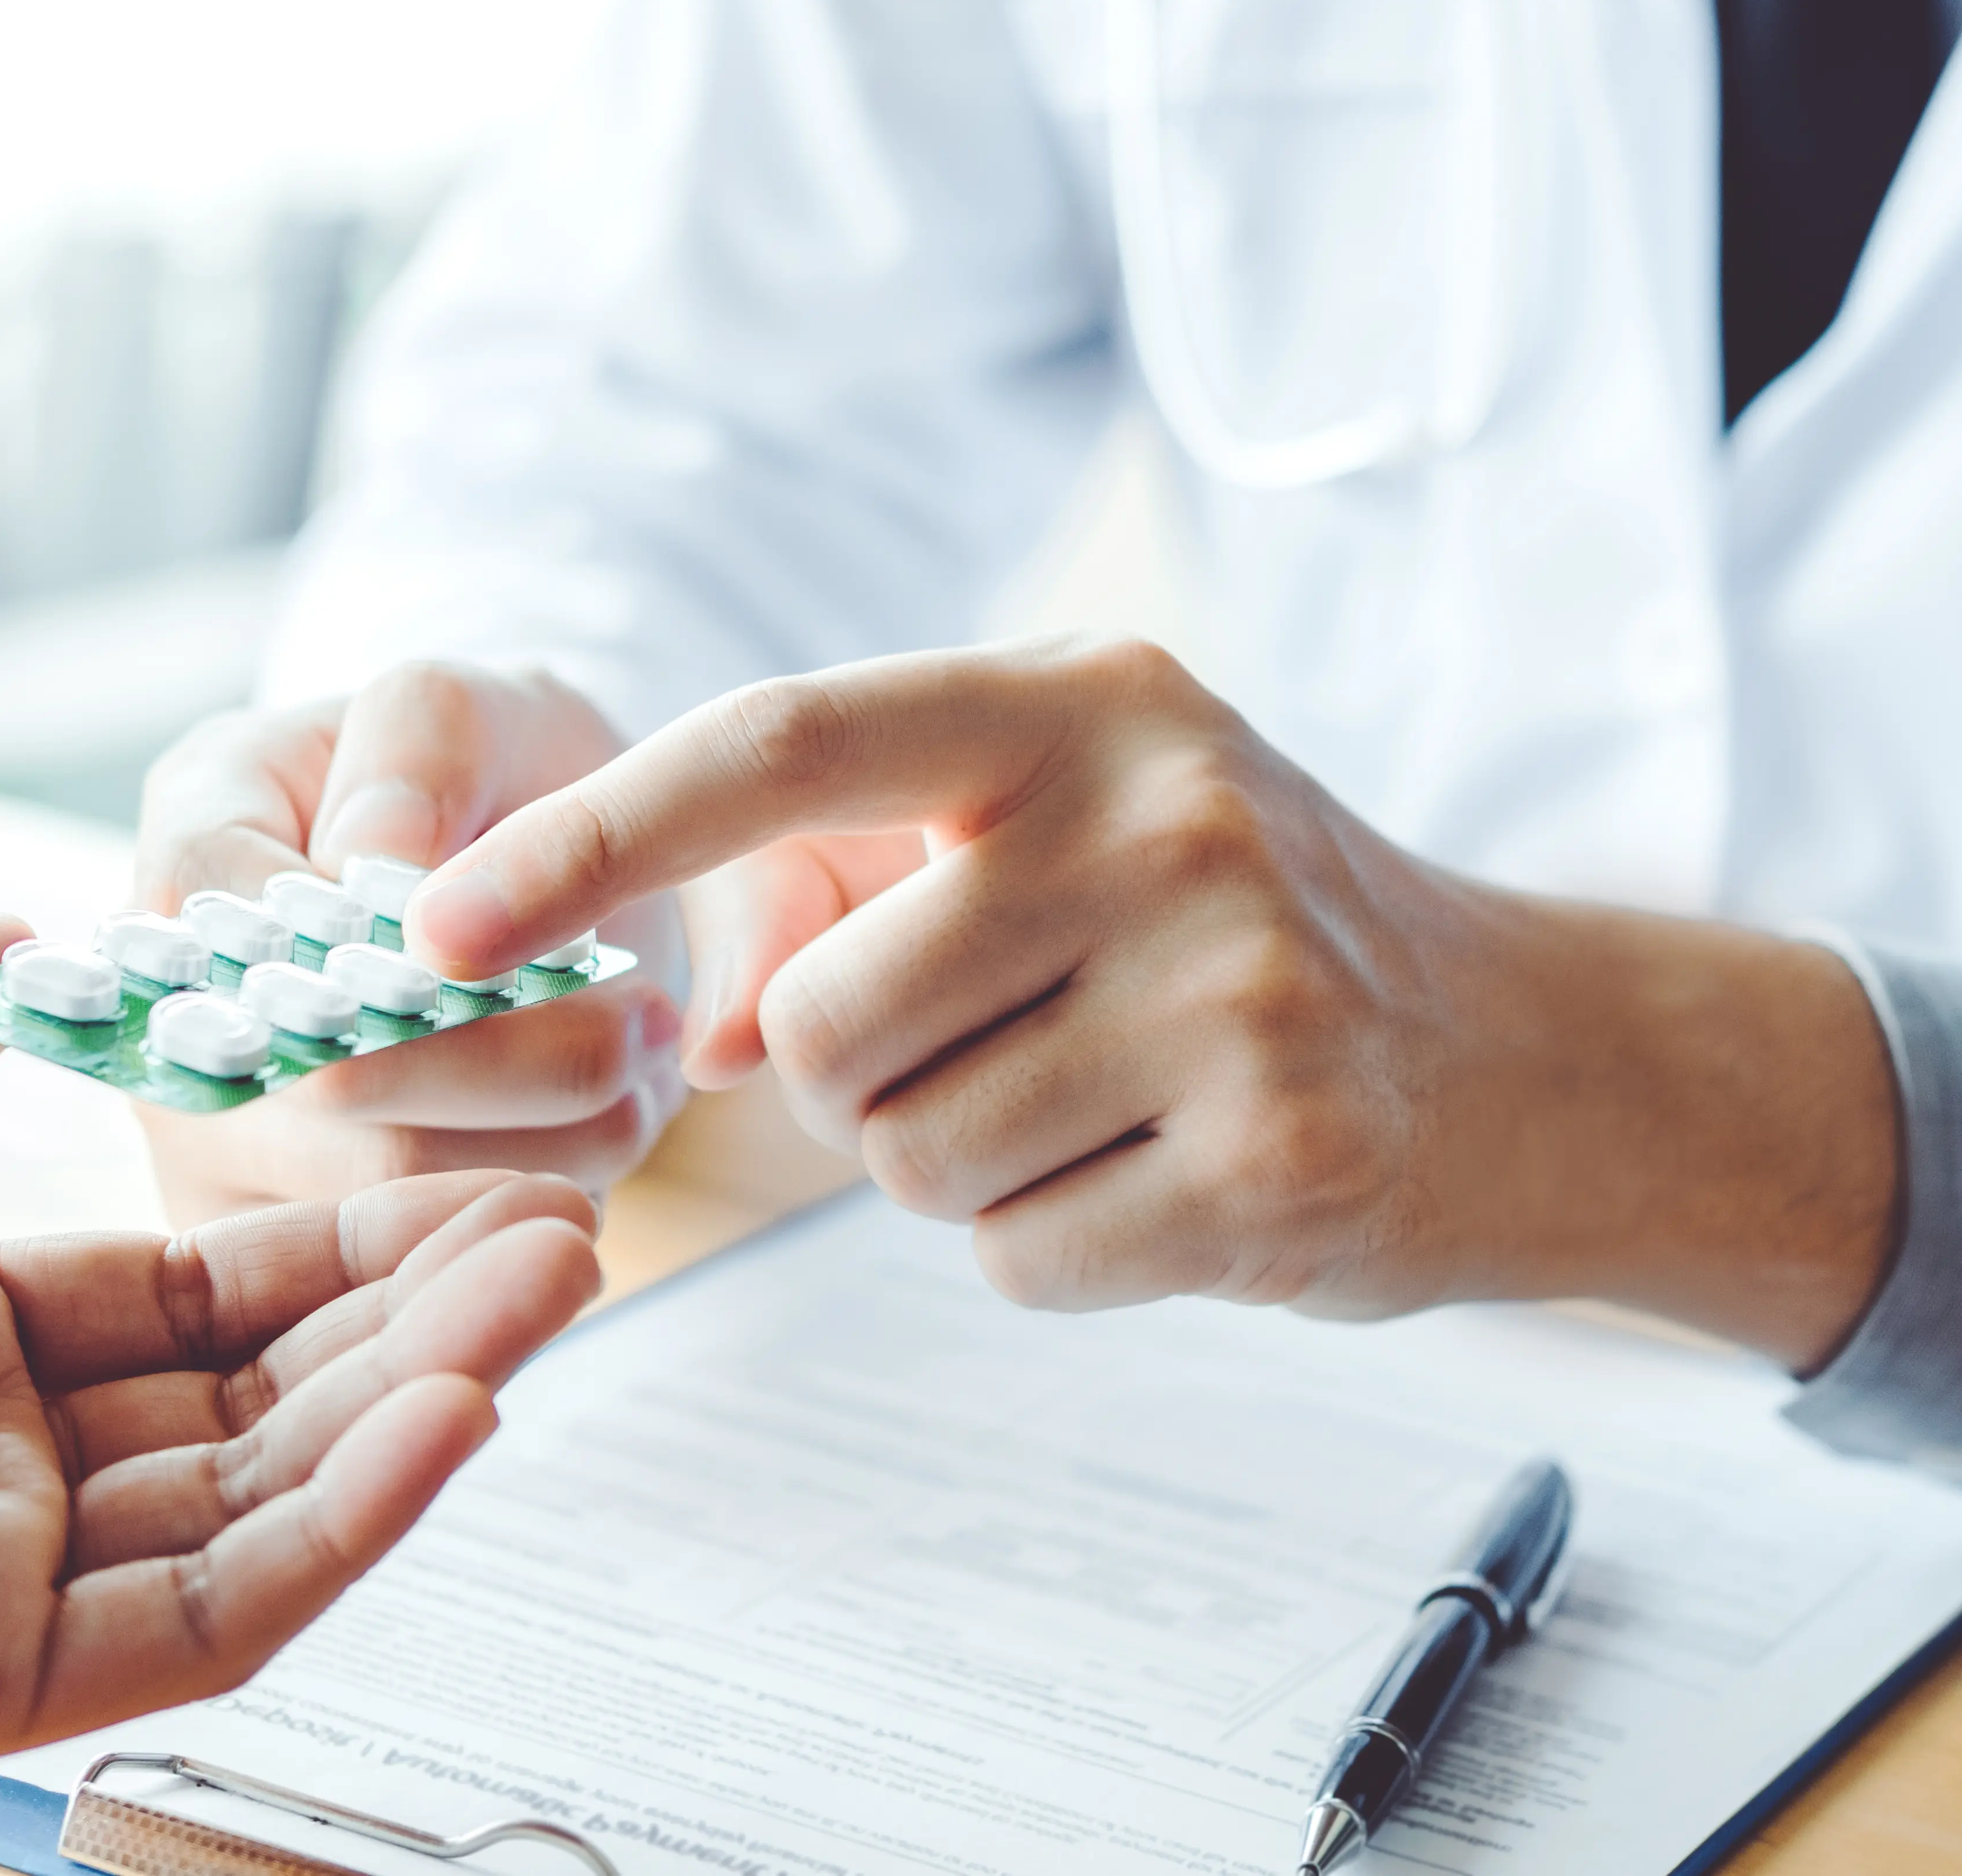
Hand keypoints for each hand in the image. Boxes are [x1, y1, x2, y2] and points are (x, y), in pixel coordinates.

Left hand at [0, 922, 601, 1797]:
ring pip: (250, 1508)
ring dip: (413, 1404)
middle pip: (249, 1402)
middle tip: (565, 1228)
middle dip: (412, 1316)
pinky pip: (187, 1616)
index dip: (330, 1240)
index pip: (182, 1295)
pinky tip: (446, 1420)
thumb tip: (25, 947)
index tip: (464, 1171)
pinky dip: (335, 1530)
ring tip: (548, 1288)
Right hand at [132, 664, 686, 1215]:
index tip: (505, 948)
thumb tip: (371, 866)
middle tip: (638, 1023)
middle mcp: (177, 1018)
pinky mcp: (311, 1236)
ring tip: (639, 1065)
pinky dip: (542, 1193)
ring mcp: (232, 1146)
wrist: (527, 865)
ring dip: (546, 1135)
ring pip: (392, 1188)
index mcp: (189, 856)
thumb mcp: (463, 703)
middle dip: (499, 1062)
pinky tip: (604, 1130)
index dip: (374, 951)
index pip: (235, 921)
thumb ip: (415, 750)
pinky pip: (430, 1251)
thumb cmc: (482, 769)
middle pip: (326, 1091)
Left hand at [404, 636, 1898, 1362]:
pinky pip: (1016, 1261)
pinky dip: (1057, 1249)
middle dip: (860, 1080)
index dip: (590, 836)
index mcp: (1088, 701)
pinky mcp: (1278, 1161)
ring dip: (964, 1165)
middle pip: (824, 1025)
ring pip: (907, 1160)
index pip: (782, 740)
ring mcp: (1236, 989)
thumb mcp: (1070, 834)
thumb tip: (685, 1029)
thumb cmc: (1244, 931)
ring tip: (1110, 1101)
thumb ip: (860, 888)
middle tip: (1006, 1048)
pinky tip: (1172, 1177)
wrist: (1530, 1058)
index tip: (431, 926)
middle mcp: (1164, 816)